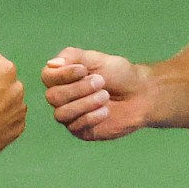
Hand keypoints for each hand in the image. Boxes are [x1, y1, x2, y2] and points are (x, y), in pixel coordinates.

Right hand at [41, 47, 155, 140]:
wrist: (141, 95)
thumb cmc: (119, 74)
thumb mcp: (97, 59)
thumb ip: (73, 57)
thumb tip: (51, 64)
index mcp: (62, 78)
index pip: (47, 77)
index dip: (63, 75)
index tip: (84, 69)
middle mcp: (62, 98)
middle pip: (53, 96)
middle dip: (78, 89)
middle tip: (101, 82)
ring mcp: (70, 115)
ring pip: (61, 114)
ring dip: (85, 103)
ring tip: (105, 96)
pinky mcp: (80, 130)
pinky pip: (75, 126)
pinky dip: (92, 117)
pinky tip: (106, 111)